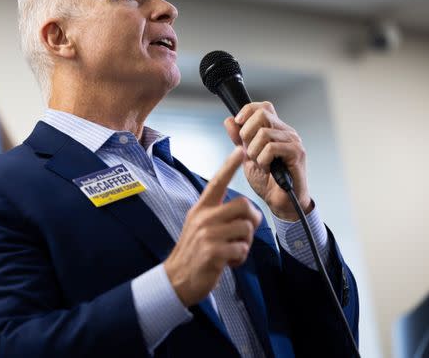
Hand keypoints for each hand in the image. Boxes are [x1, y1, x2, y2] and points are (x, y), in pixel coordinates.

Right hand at [164, 148, 261, 306]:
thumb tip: (244, 212)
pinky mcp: (213, 252)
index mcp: (200, 209)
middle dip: (252, 221)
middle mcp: (203, 218)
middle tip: (244, 234)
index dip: (229, 166)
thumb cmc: (194, 252)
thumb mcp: (198, 226)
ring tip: (231, 251)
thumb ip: (217, 215)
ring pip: (246, 229)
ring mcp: (207, 235)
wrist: (177, 279)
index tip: (240, 151)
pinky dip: (240, 258)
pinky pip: (242, 248)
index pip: (217, 182)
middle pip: (244, 206)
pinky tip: (228, 262)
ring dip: (245, 243)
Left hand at [224, 101, 312, 220]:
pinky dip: (263, 159)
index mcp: (274, 130)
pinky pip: (272, 147)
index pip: (262, 106)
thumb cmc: (266, 180)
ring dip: (254, 150)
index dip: (247, 111)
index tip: (238, 124)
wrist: (279, 201)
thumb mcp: (246, 156)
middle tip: (248, 151)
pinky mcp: (297, 153)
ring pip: (264, 132)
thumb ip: (238, 138)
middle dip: (247, 132)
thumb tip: (230, 120)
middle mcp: (286, 132)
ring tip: (259, 163)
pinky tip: (266, 167)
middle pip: (262, 113)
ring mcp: (293, 141)